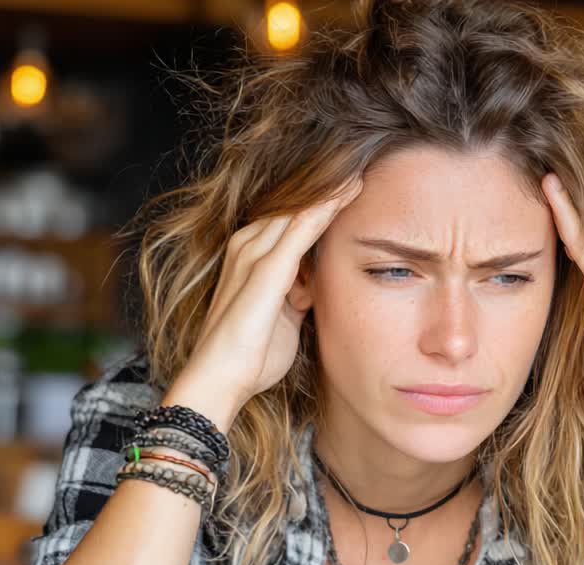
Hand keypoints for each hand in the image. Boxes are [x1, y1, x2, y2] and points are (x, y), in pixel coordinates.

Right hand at [177, 176, 363, 421]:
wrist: (221, 378)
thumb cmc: (251, 354)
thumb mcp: (284, 316)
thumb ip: (298, 296)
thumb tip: (315, 289)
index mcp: (251, 256)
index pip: (292, 220)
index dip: (322, 203)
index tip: (353, 186)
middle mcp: (248, 246)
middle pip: (296, 208)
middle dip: (328, 189)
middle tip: (362, 165)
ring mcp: (255, 254)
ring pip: (300, 211)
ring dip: (331, 191)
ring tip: (360, 172)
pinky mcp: (266, 269)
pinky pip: (301, 229)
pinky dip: (325, 209)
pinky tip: (347, 193)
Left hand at [541, 173, 583, 422]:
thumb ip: (575, 328)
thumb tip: (558, 325)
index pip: (580, 251)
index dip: (563, 227)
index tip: (545, 206)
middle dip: (567, 207)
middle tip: (545, 177)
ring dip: (566, 203)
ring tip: (547, 176)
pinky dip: (568, 217)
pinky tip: (554, 195)